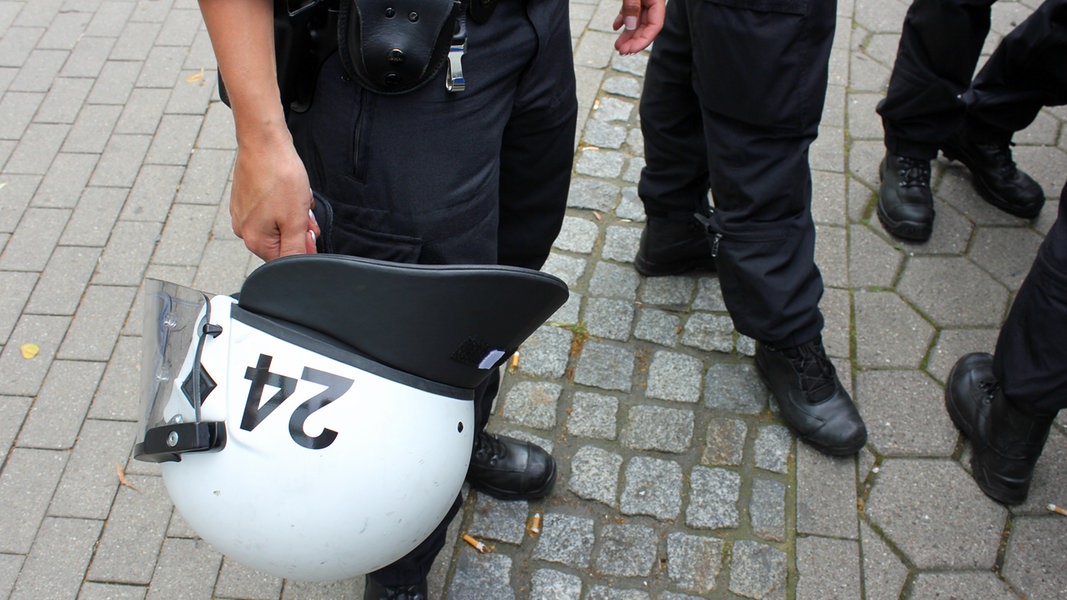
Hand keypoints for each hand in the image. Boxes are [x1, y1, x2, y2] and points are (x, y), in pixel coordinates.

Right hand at [230, 130, 319, 260]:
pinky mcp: (246, 198)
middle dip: (299, 227)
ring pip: (279, 223)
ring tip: (296, 195)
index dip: (303, 247)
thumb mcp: (295, 219)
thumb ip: (297, 249)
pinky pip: (272, 208)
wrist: (264, 141)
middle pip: (282, 241)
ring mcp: (243, 212)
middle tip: (304, 210)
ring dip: (294, 213)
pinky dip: (285, 202)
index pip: (285, 259)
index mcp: (254, 240)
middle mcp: (244, 229)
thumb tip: (299, 267)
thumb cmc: (278, 176)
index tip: (310, 229)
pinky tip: (289, 188)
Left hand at [613, 0, 663, 54]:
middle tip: (622, 51)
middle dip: (633, 41)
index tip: (631, 50)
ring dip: (627, 34)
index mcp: (656, 0)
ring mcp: (643, 0)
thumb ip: (632, 6)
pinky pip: (629, 11)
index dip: (643, 41)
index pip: (655, 26)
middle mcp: (652, 2)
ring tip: (618, 45)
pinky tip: (616, 27)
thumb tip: (631, 25)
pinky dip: (622, 21)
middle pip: (645, 27)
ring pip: (636, 22)